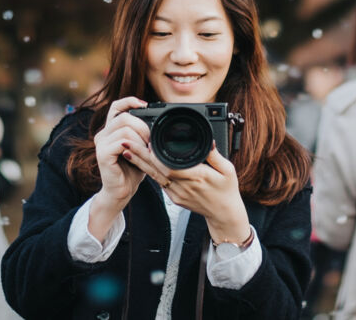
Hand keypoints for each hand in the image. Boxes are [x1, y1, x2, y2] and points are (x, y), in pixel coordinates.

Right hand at [90, 97, 150, 237]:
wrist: (121, 192)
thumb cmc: (132, 170)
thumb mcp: (140, 147)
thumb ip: (142, 133)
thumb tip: (157, 119)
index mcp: (110, 130)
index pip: (116, 106)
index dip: (130, 101)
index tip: (146, 105)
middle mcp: (102, 134)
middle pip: (124, 116)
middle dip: (143, 127)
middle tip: (151, 141)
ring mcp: (100, 143)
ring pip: (125, 128)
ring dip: (141, 139)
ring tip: (146, 151)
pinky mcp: (102, 153)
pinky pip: (122, 141)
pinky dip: (136, 147)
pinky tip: (140, 155)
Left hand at [121, 141, 249, 244]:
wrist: (223, 214)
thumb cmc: (227, 191)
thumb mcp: (228, 170)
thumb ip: (216, 156)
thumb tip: (209, 141)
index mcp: (198, 177)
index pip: (172, 166)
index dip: (157, 156)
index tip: (148, 142)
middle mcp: (185, 186)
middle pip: (157, 170)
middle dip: (140, 155)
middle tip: (127, 142)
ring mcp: (177, 194)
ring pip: (154, 176)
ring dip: (140, 162)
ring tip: (127, 149)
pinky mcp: (174, 198)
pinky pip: (159, 183)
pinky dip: (149, 171)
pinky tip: (140, 162)